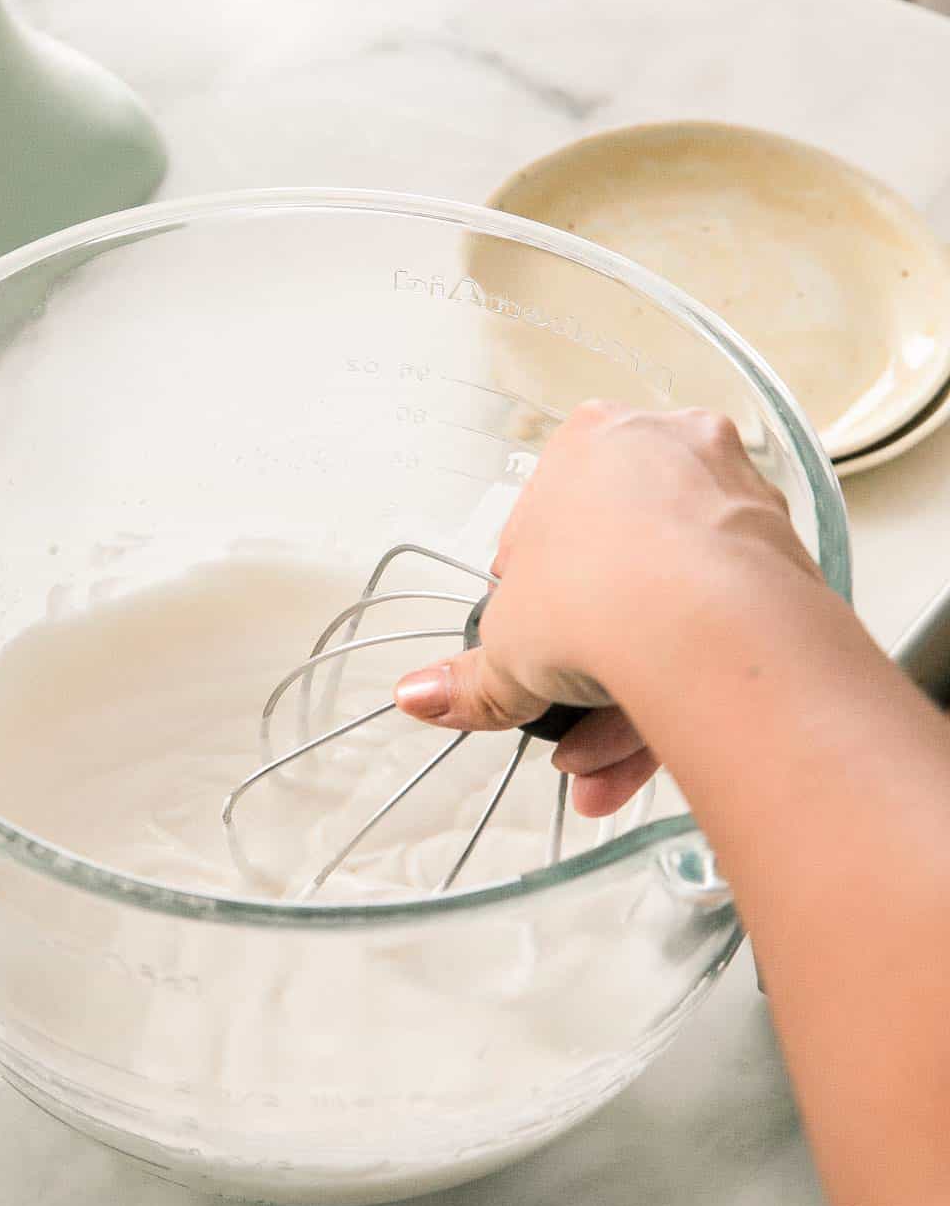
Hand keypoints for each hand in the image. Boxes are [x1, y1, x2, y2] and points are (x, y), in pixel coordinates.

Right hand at [393, 401, 816, 815]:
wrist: (705, 625)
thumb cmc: (599, 594)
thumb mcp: (505, 645)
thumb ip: (469, 678)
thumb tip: (420, 695)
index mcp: (593, 441)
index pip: (549, 525)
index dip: (533, 598)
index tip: (531, 643)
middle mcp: (671, 452)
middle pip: (619, 576)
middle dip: (588, 668)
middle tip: (566, 722)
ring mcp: (735, 503)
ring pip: (672, 612)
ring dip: (630, 699)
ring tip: (598, 765)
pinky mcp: (785, 561)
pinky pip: (719, 632)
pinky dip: (685, 690)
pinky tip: (649, 754)